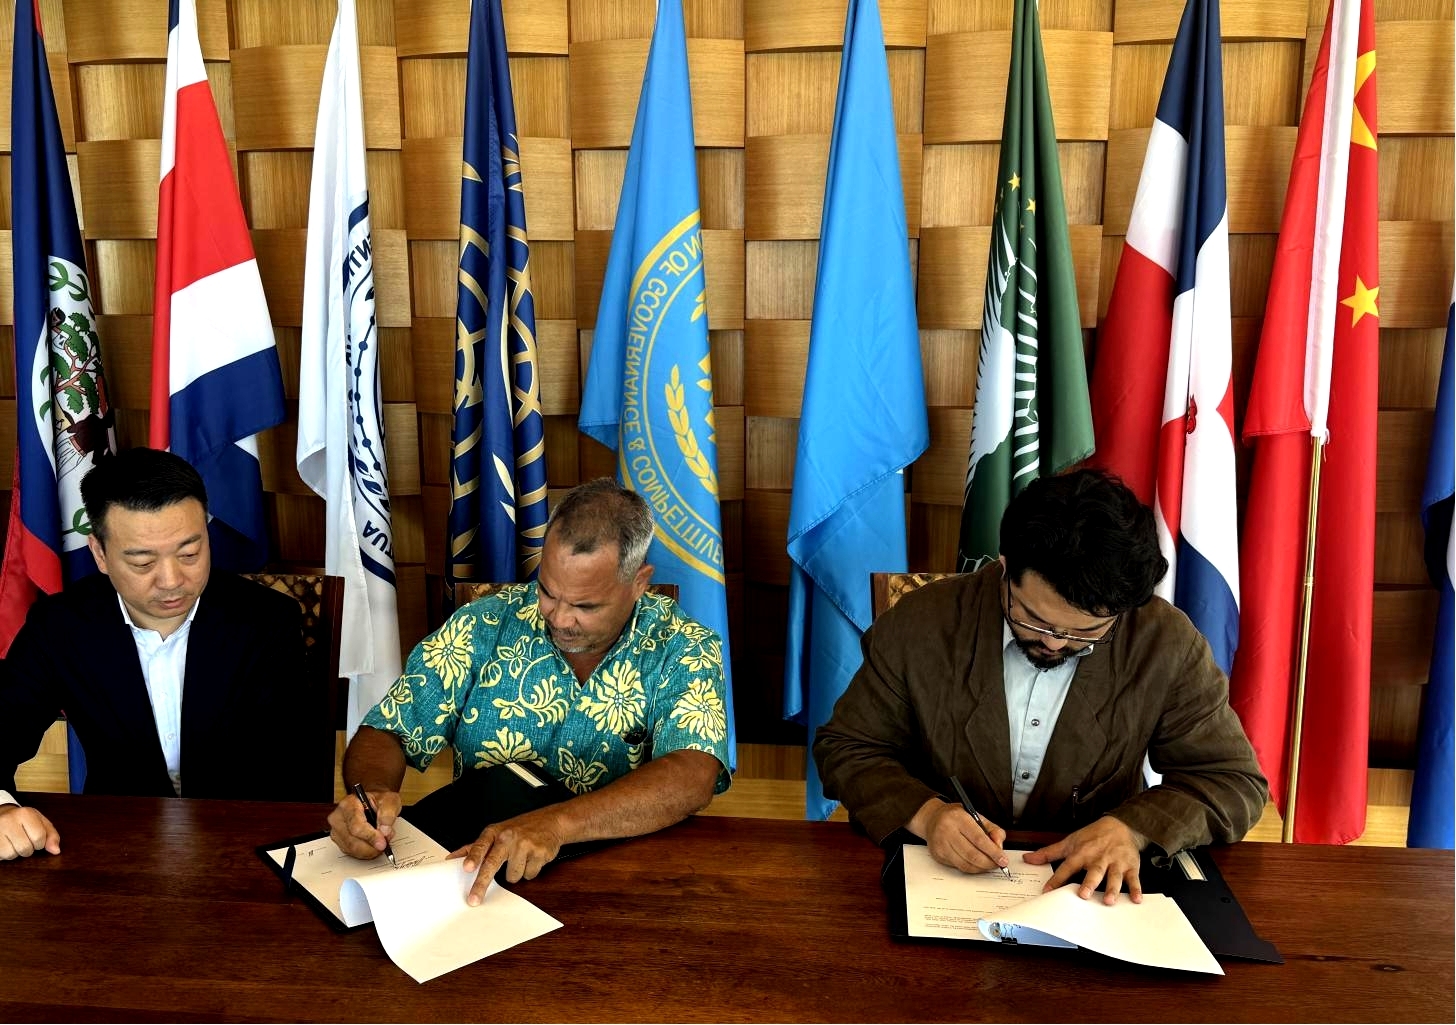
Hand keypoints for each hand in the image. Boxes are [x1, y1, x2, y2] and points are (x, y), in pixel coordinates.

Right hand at [0, 804, 59, 859]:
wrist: (1, 815)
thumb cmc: (23, 820)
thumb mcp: (40, 822)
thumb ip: (51, 835)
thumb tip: (56, 851)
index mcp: (25, 814)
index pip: (39, 837)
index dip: (40, 843)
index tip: (36, 838)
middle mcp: (8, 820)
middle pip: (25, 848)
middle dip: (28, 849)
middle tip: (24, 840)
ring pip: (12, 854)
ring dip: (16, 853)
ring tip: (14, 842)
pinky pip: (1, 856)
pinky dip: (5, 855)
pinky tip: (6, 845)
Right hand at [327, 788, 400, 859]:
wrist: (373, 804)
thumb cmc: (379, 801)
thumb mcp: (389, 801)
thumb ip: (388, 814)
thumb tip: (384, 831)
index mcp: (348, 804)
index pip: (356, 826)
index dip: (370, 836)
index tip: (382, 842)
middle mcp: (338, 817)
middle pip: (352, 841)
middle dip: (372, 845)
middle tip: (385, 841)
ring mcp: (337, 830)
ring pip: (352, 849)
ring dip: (370, 850)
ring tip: (381, 840)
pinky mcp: (339, 841)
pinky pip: (352, 853)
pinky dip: (365, 852)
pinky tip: (373, 845)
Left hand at [453, 808, 564, 904]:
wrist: (552, 821)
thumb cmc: (519, 829)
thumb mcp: (496, 833)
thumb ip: (474, 847)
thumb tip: (451, 859)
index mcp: (494, 832)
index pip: (480, 845)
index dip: (473, 857)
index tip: (467, 868)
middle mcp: (508, 837)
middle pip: (492, 864)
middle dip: (481, 884)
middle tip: (474, 900)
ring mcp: (525, 845)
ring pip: (512, 876)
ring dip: (516, 873)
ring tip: (521, 859)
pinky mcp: (539, 853)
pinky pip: (529, 875)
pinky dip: (530, 871)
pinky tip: (532, 859)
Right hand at [916, 798, 1007, 875]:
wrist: (932, 819)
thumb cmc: (956, 817)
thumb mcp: (976, 816)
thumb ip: (992, 829)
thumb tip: (999, 846)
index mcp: (958, 818)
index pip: (979, 839)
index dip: (993, 852)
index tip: (1003, 859)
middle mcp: (947, 831)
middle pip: (972, 855)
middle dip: (989, 863)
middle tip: (998, 864)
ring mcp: (941, 844)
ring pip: (966, 864)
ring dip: (981, 868)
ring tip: (989, 864)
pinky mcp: (938, 855)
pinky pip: (959, 867)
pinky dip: (971, 868)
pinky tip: (977, 864)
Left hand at [1024, 815, 1144, 903]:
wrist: (1120, 826)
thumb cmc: (1092, 837)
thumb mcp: (1069, 842)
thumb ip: (1048, 853)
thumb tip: (1027, 859)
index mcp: (1082, 853)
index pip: (1067, 867)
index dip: (1057, 879)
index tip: (1048, 891)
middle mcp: (1098, 858)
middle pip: (1093, 871)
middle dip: (1089, 883)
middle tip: (1084, 895)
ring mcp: (1115, 863)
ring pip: (1114, 876)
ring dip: (1112, 888)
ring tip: (1108, 901)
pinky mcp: (1130, 866)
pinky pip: (1134, 879)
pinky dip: (1136, 889)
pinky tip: (1136, 900)